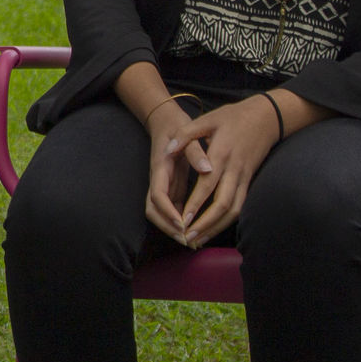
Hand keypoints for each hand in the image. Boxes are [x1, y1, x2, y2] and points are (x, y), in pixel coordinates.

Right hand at [142, 100, 208, 241]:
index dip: (167, 212)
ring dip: (172, 227)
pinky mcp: (171, 187)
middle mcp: (158, 180)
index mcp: (160, 168)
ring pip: (160, 212)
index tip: (181, 224)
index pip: (157, 196)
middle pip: (153, 210)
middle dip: (167, 227)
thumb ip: (195, 152)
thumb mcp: (188, 134)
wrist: (165, 121)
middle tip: (187, 239)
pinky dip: (179, 221)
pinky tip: (194, 228)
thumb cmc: (178, 127)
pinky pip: (171, 208)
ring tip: (191, 240)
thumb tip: (207, 169)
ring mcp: (163, 185)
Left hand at [162, 96, 282, 246]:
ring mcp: (244, 177)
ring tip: (199, 239)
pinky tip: (214, 229)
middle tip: (189, 237)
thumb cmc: (232, 117)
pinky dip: (228, 220)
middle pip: (222, 204)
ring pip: (234, 209)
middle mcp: (234, 170)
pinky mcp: (250, 181)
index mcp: (221, 155)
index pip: (208, 185)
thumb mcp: (207, 119)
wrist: (267, 117)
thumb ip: (186, 135)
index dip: (196, 204)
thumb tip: (168, 149)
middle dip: (205, 223)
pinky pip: (240, 205)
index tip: (182, 219)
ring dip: (217, 226)